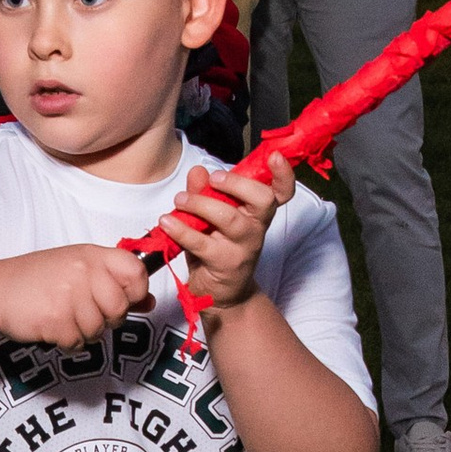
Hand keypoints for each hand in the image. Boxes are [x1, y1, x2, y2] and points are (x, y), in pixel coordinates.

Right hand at [0, 242, 155, 351]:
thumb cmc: (37, 280)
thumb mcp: (77, 270)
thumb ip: (114, 282)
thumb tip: (149, 301)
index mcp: (92, 255)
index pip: (136, 272)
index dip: (135, 291)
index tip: (122, 297)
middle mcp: (83, 271)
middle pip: (119, 308)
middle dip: (106, 319)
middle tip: (83, 311)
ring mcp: (69, 295)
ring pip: (99, 329)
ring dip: (83, 331)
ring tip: (62, 316)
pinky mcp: (55, 319)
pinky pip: (78, 342)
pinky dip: (67, 341)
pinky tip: (52, 326)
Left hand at [160, 159, 293, 318]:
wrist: (221, 294)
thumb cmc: (217, 249)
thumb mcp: (209, 218)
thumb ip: (204, 193)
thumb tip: (198, 172)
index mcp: (256, 212)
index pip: (280, 192)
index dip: (283, 174)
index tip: (276, 157)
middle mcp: (256, 227)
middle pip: (262, 199)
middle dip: (237, 184)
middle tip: (213, 179)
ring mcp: (244, 247)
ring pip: (231, 220)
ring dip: (202, 205)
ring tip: (180, 201)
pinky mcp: (225, 265)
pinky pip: (203, 244)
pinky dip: (182, 230)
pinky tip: (167, 222)